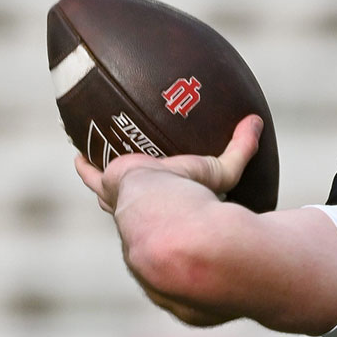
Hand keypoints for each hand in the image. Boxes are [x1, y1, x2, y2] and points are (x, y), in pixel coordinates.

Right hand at [75, 114, 262, 213]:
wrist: (165, 215)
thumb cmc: (197, 200)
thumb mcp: (223, 171)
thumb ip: (241, 148)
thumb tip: (257, 121)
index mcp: (171, 212)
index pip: (168, 208)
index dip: (169, 201)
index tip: (171, 194)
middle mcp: (146, 211)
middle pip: (139, 200)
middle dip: (132, 191)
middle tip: (131, 173)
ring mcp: (124, 198)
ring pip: (112, 187)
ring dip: (106, 175)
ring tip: (102, 161)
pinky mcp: (108, 183)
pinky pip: (92, 173)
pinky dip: (86, 164)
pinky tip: (79, 153)